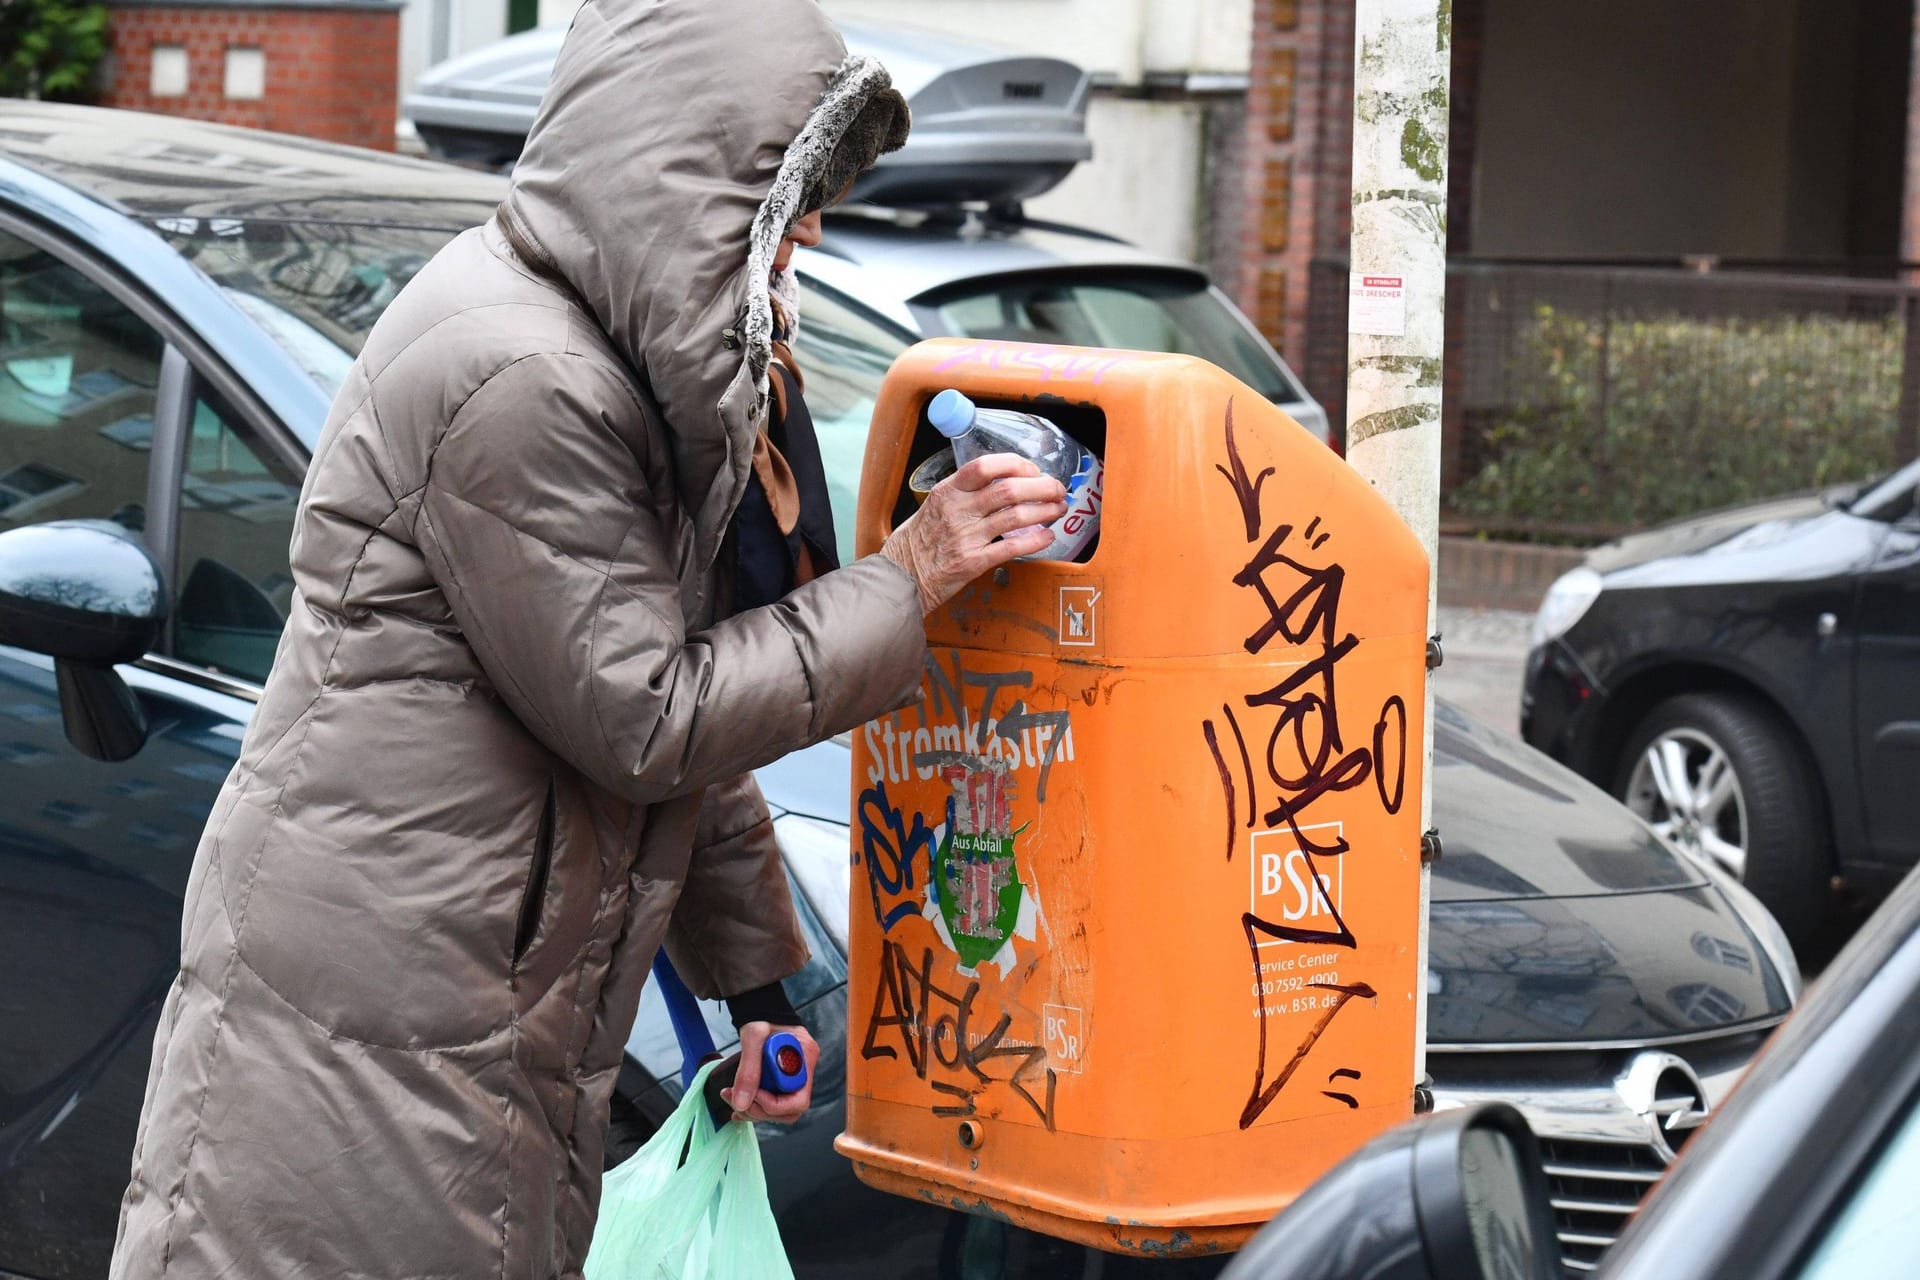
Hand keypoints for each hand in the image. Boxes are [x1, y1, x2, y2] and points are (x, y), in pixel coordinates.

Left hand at [725, 1022, 819, 1123]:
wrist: (759, 1007)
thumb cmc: (760, 1015)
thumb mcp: (753, 1036)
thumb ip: (748, 1069)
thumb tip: (741, 1103)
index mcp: (806, 1058)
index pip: (798, 1100)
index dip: (773, 1104)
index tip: (753, 1093)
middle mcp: (803, 1072)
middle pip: (789, 1111)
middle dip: (760, 1111)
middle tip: (736, 1101)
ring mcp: (792, 1078)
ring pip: (779, 1112)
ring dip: (753, 1111)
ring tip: (732, 1098)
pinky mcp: (780, 1080)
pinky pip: (771, 1104)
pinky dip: (752, 1108)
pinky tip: (736, 1104)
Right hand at [880, 454, 1068, 614]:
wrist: (901, 577)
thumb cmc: (918, 542)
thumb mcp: (934, 506)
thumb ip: (964, 493)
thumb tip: (1004, 482)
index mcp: (948, 491)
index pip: (985, 466)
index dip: (1015, 464)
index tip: (1032, 470)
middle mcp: (957, 511)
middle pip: (1009, 489)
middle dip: (1041, 486)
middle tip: (1057, 489)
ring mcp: (965, 537)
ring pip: (1015, 516)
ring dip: (1044, 510)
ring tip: (1058, 509)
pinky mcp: (972, 562)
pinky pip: (1011, 547)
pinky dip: (1035, 540)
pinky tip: (1047, 537)